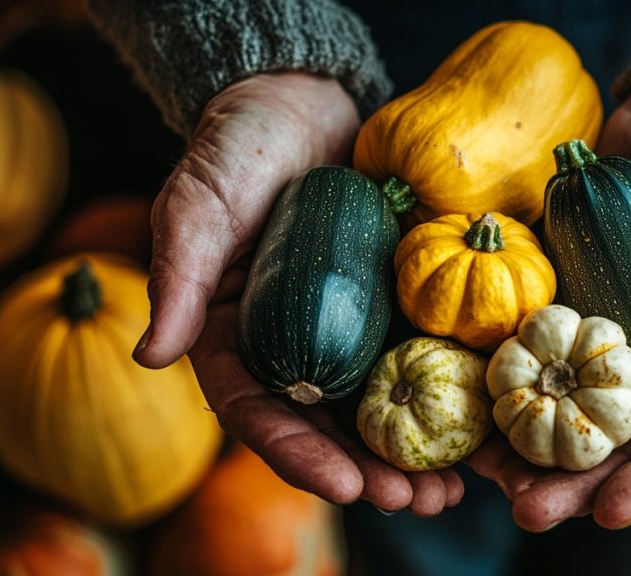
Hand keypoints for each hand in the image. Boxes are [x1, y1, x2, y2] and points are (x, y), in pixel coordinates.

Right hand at [133, 72, 461, 515]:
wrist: (304, 104)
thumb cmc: (240, 148)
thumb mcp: (200, 204)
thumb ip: (180, 276)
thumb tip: (150, 356)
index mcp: (237, 338)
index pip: (260, 412)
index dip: (299, 453)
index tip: (344, 484)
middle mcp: (294, 347)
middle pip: (327, 426)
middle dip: (369, 471)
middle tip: (415, 501)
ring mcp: (348, 330)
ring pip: (378, 406)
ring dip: (414, 453)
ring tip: (452, 490)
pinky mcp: (394, 304)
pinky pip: (420, 356)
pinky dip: (448, 396)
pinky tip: (481, 427)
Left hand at [467, 82, 630, 529]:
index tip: (613, 511)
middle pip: (618, 442)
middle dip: (575, 484)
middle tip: (528, 510)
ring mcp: (604, 339)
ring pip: (566, 414)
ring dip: (528, 453)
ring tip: (488, 478)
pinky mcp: (562, 308)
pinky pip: (530, 360)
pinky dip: (502, 392)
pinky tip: (469, 415)